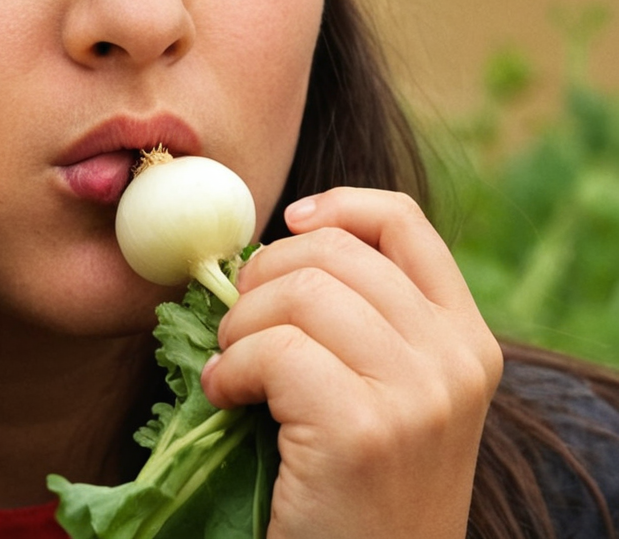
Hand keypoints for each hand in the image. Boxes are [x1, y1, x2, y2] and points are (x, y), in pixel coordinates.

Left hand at [201, 187, 502, 538]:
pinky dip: (230, 369)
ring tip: (233, 367)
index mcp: (466, 339)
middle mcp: (455, 358)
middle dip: (263, 275)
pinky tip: (227, 399)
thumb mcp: (391, 394)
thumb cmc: (359, 487)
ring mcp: (417, 394)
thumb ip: (362, 322)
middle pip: (333, 250)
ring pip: (299, 291)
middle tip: (240, 327)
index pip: (403, 222)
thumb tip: (274, 249)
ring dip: (241, 325)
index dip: (337, 205)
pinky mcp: (363, 430)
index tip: (288, 222)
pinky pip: (272, 350)